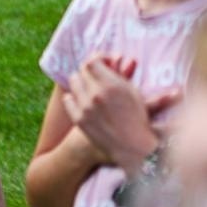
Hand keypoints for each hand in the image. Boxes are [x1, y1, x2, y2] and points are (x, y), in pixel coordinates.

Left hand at [61, 55, 162, 170]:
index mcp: (112, 85)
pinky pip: (68, 99)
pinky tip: (82, 99)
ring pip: (74, 83)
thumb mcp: (134, 92)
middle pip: (82, 70)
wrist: (132, 147)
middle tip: (99, 74)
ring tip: (91, 87)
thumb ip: (123, 74)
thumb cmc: (138, 118)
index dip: (98, 58)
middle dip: (91, 70)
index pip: (93, 61)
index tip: (106, 62)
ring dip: (82, 81)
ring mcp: (85, 108)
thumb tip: (122, 59)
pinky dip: (73, 96)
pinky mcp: (79, 119)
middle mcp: (96, 94)